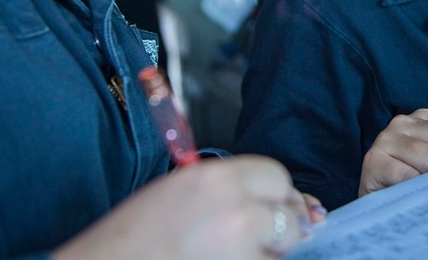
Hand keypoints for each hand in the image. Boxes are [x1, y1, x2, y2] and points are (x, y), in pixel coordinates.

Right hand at [54, 155, 316, 259]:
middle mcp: (236, 210)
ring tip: (226, 254)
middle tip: (252, 238)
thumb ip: (231, 190)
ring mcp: (241, 250)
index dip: (275, 194)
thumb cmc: (132, 237)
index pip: (277, 176)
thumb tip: (296, 207)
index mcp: (215, 178)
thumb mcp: (179, 192)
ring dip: (267, 254)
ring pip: (283, 250)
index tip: (268, 208)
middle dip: (279, 226)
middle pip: (288, 213)